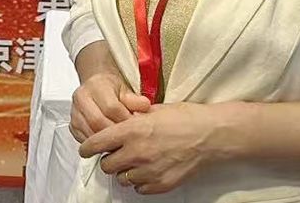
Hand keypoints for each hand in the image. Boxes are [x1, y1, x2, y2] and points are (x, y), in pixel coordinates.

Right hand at [70, 71, 149, 142]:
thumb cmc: (111, 88)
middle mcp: (81, 98)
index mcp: (96, 86)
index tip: (134, 126)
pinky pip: (84, 139)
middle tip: (127, 138)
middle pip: (98, 121)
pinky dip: (97, 145)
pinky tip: (108, 145)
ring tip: (119, 143)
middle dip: (115, 133)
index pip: (111, 107)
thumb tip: (145, 107)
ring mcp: (74, 112)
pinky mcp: (72, 125)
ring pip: (89, 133)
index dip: (124, 119)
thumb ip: (135, 99)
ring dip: (106, 141)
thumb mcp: (125, 89)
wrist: (96, 85)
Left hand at [80, 102, 219, 194]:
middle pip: (106, 165)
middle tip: (119, 153)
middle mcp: (137, 152)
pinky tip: (151, 169)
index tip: (86, 149)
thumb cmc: (187, 118)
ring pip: (122, 178)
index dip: (88, 147)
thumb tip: (121, 123)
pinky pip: (139, 188)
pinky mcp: (160, 184)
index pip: (97, 143)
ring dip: (126, 171)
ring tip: (139, 161)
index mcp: (133, 130)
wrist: (212, 135)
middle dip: (110, 159)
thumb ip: (134, 119)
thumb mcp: (156, 110)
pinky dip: (142, 181)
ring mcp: (149, 171)